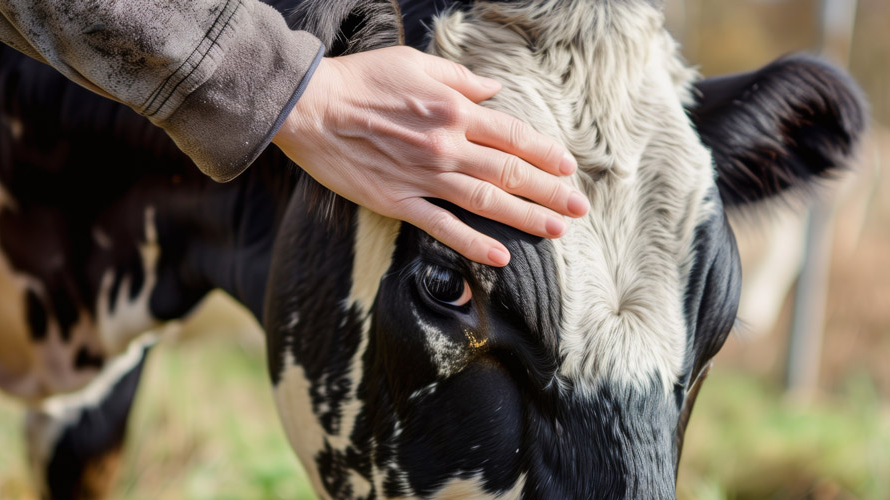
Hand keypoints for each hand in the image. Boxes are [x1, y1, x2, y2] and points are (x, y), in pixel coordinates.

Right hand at [273, 46, 588, 266]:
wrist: (309, 107)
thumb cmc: (361, 78)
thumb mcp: (416, 63)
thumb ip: (460, 78)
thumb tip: (493, 89)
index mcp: (454, 110)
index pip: (513, 135)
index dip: (545, 153)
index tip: (569, 167)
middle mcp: (447, 146)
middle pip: (510, 172)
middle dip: (550, 191)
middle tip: (579, 208)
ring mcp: (423, 177)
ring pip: (487, 202)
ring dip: (526, 217)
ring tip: (557, 230)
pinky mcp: (397, 200)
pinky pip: (442, 226)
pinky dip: (473, 243)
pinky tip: (500, 256)